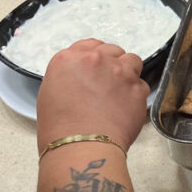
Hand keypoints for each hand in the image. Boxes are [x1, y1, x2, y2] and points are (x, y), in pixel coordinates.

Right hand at [37, 38, 149, 153]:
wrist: (81, 147)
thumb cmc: (59, 128)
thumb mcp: (50, 93)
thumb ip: (70, 75)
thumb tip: (82, 77)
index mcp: (69, 58)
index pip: (90, 45)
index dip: (96, 57)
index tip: (97, 67)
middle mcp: (96, 59)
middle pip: (113, 51)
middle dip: (112, 64)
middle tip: (108, 83)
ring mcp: (120, 72)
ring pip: (132, 61)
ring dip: (128, 72)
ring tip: (120, 92)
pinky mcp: (138, 88)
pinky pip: (142, 85)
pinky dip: (136, 94)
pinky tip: (126, 108)